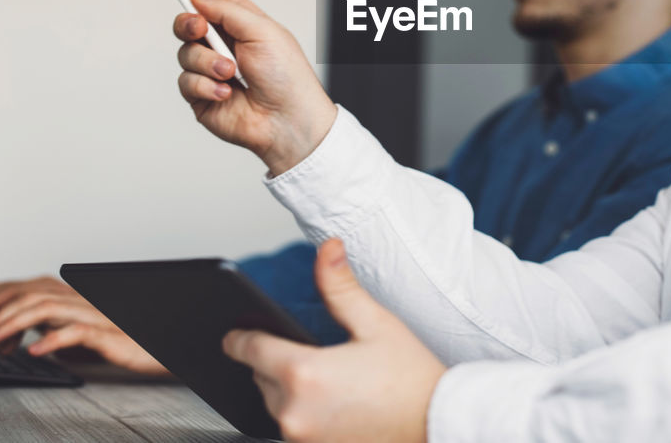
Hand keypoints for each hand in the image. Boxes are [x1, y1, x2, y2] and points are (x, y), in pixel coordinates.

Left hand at [0, 276, 167, 374]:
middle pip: (27, 291)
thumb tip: (13, 336)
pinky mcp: (106, 333)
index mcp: (67, 296)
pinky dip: (52, 339)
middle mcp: (77, 299)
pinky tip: (34, 351)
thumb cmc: (120, 338)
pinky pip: (76, 332)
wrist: (158, 343)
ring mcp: (92, 314)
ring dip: (13, 322)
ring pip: (47, 306)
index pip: (19, 286)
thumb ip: (47, 326)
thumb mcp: (74, 330)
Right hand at [174, 0, 337, 174]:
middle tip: (199, 28)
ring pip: (185, 53)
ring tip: (231, 73)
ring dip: (207, 62)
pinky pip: (186, 82)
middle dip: (189, 22)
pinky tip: (227, 93)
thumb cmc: (287, 77)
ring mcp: (211, 70)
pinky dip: (205, 86)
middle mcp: (225, 45)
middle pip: (189, 21)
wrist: (287, 121)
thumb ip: (226, 10)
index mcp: (244, 24)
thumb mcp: (262, 31)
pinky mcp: (202, 95)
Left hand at [223, 239, 445, 442]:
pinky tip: (333, 403)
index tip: (232, 334)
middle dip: (276, 361)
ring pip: (274, 405)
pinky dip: (304, 413)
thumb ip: (340, 286)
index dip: (240, 337)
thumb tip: (327, 247)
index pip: (250, 349)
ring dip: (288, 390)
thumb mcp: (375, 323)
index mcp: (303, 373)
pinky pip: (293, 427)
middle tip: (310, 352)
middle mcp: (294, 411)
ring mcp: (302, 438)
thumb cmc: (411, 376)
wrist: (438, 423)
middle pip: (261, 378)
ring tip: (328, 378)